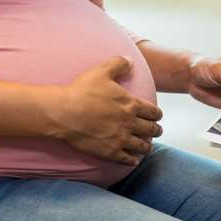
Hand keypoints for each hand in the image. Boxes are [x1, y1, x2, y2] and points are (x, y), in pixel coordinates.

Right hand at [49, 56, 163, 165]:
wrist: (63, 112)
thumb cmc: (81, 91)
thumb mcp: (101, 71)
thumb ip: (118, 64)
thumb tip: (130, 61)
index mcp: (131, 104)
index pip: (154, 112)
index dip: (157, 114)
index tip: (156, 116)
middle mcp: (130, 123)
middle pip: (152, 130)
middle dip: (156, 130)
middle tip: (156, 131)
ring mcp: (121, 139)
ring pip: (143, 146)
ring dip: (146, 146)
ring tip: (146, 146)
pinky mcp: (110, 151)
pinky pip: (128, 159)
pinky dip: (133, 160)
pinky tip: (133, 159)